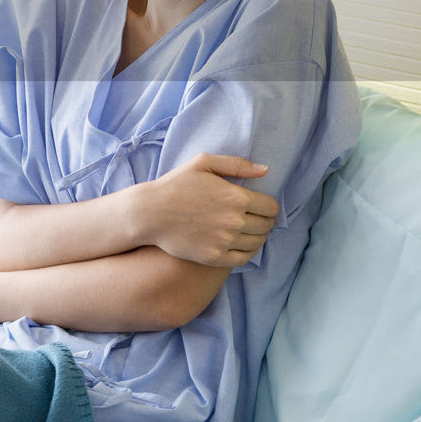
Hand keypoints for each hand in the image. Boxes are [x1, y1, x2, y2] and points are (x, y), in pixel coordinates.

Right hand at [135, 153, 279, 267]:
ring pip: (258, 242)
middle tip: (256, 218)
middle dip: (265, 221)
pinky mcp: (214, 257)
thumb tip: (265, 170)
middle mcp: (234, 220)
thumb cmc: (175, 185)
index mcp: (235, 196)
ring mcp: (224, 241)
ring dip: (258, 236)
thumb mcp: (202, 163)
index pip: (271, 207)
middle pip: (267, 225)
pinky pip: (244, 258)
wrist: (150, 213)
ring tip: (249, 231)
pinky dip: (248, 252)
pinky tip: (242, 244)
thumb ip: (236, 165)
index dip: (269, 206)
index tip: (262, 206)